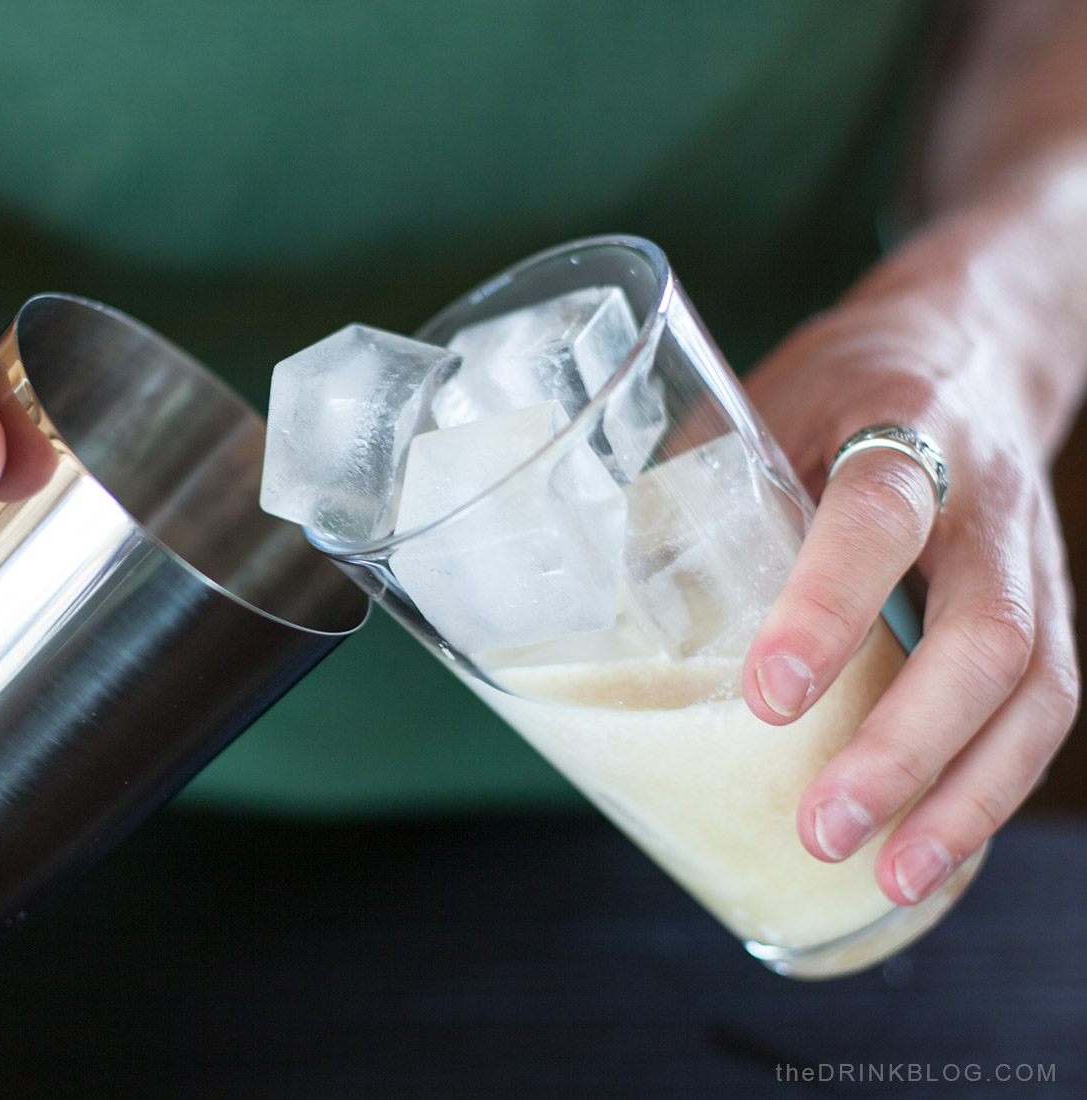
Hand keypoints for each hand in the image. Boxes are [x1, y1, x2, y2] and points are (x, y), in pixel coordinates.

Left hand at [740, 251, 1080, 906]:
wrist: (971, 345)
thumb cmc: (842, 384)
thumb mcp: (757, 404)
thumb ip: (695, 494)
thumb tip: (602, 606)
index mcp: (900, 429)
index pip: (877, 517)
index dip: (827, 608)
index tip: (768, 695)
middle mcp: (986, 500)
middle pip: (986, 634)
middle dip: (906, 745)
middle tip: (822, 825)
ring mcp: (1033, 559)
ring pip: (1036, 688)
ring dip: (966, 797)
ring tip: (890, 874)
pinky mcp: (1046, 606)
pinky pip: (1043, 708)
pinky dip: (991, 785)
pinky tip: (934, 847)